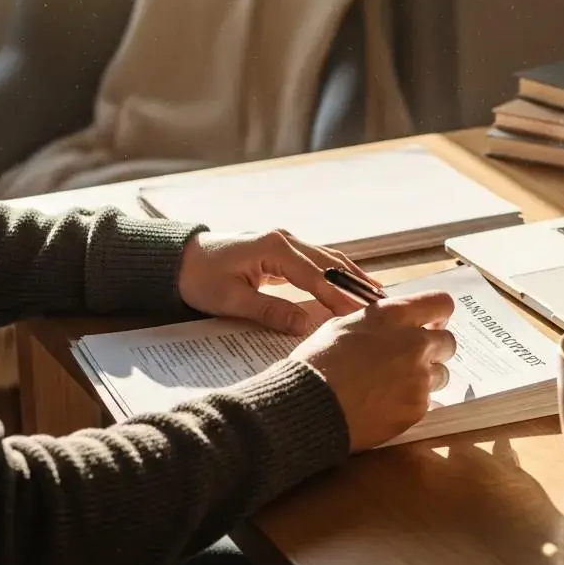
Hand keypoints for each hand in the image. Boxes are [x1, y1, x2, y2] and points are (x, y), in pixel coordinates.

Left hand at [177, 229, 379, 334]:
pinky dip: (340, 274)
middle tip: (384, 305)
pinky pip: (320, 262)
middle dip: (357, 283)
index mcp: (274, 248)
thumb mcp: (230, 300)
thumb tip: (305, 325)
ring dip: (354, 276)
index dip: (339, 296)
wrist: (179, 260)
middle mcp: (286, 239)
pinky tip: (356, 286)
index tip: (361, 314)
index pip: (316, 276)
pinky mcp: (284, 251)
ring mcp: (287, 243)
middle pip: (331, 262)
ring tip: (380, 296)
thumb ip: (270, 311)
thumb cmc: (200, 279)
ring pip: (330, 259)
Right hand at [291, 291, 457, 451]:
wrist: (310, 406)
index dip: (438, 315)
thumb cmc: (317, 362)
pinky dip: (411, 402)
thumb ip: (375, 323)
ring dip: (425, 378)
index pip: (441, 303)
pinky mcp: (417, 407)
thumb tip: (386, 327)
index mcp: (394, 315)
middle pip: (448, 342)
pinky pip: (426, 402)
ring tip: (395, 386)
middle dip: (434, 349)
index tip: (430, 323)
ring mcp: (419, 377)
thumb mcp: (342, 325)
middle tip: (411, 359)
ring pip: (442, 374)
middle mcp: (414, 343)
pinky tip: (387, 405)